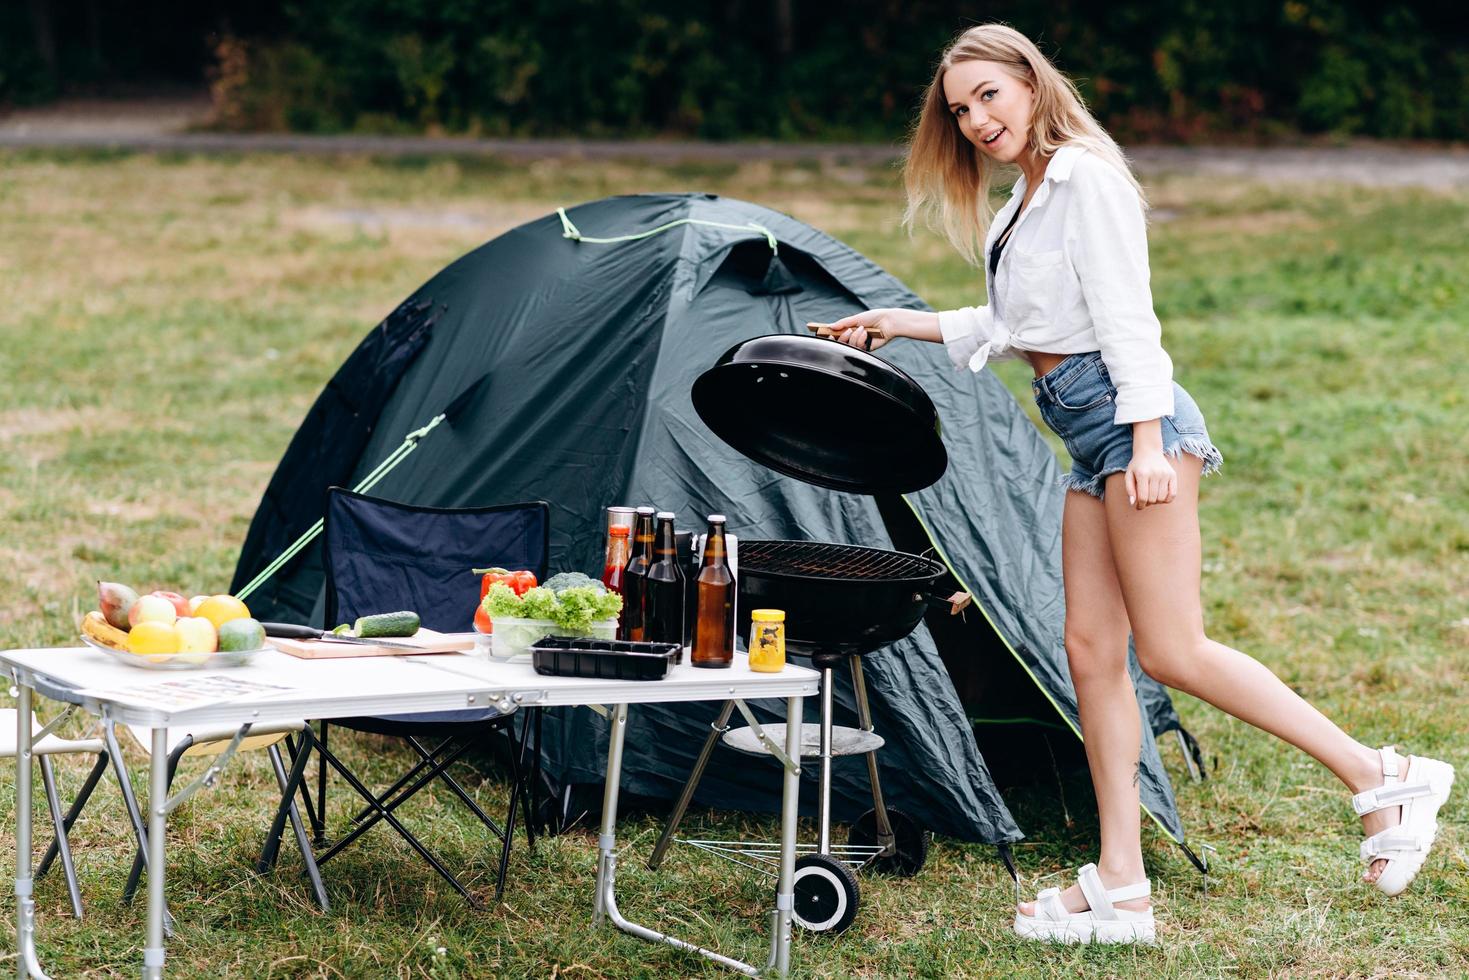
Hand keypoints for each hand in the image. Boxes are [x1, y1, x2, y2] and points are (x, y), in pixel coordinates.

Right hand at [808, 308, 936, 352]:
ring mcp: (858, 344)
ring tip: (862, 329)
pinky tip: (867, 333)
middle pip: (838, 342)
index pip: (834, 333)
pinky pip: (858, 348)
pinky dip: (861, 340)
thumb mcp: (856, 318)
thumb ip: (843, 323)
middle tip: (842, 332)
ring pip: (848, 345)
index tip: (816, 330)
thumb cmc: (874, 317)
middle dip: (840, 337)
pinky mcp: (866, 350)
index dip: (825, 334)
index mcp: (848, 329)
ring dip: (853, 337)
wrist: (889, 322)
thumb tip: (830, 327)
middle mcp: (852, 337)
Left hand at [1124, 450, 1176, 509]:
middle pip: (1153, 499)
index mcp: (1142, 474)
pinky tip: (1161, 497)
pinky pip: (1173, 494)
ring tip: (1152, 497)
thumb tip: (1133, 503)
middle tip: (1144, 500)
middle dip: (1147, 503)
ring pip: (1162, 498)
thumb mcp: (1128, 475)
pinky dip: (1167, 499)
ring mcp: (1165, 474)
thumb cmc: (1137, 465)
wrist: (1149, 451)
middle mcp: (1155, 473)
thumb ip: (1129, 489)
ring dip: (1156, 502)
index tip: (1139, 506)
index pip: (1143, 497)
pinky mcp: (1173, 475)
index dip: (1140, 505)